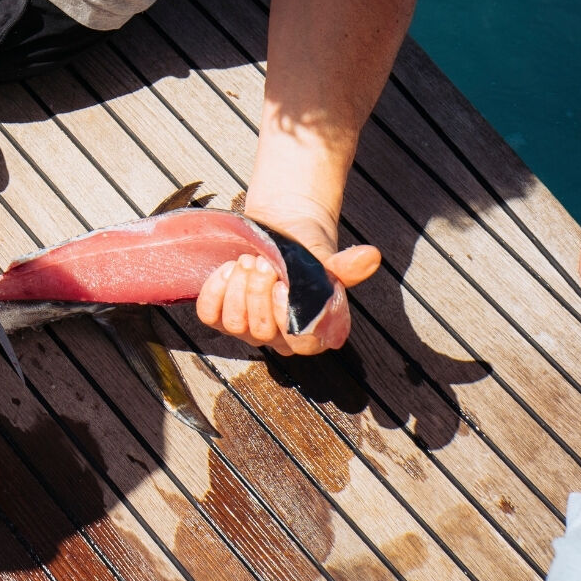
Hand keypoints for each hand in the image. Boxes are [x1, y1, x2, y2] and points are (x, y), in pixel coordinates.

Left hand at [195, 209, 374, 355]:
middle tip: (264, 264)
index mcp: (314, 332)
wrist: (280, 238)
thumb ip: (347, 266)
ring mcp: (249, 331)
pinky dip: (215, 291)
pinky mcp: (222, 317)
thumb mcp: (327, 260)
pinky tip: (228, 268)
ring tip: (249, 261)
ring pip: (235, 325)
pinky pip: (209, 316)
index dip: (287, 317)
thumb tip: (371, 256)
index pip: (300, 342)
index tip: (283, 285)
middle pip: (263, 332)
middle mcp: (281, 339)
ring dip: (238, 290)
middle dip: (259, 294)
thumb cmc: (306, 256)